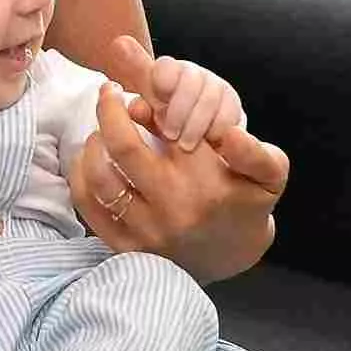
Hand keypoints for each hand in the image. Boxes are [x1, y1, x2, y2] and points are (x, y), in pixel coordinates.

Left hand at [69, 37, 288, 282]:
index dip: (146, 104)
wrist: (230, 258)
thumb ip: (255, 150)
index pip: (167, 129)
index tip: (138, 96)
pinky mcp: (125, 247)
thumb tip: (226, 131)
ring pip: (99, 175)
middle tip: (107, 92)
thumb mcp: (270, 176)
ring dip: (93, 142)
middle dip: (108, 109)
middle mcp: (172, 205)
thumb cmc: (247, 205)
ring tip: (101, 129)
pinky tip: (90, 157)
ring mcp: (146, 229)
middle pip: (122, 146)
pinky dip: (81, 174)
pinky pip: (88, 205)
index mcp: (206, 182)